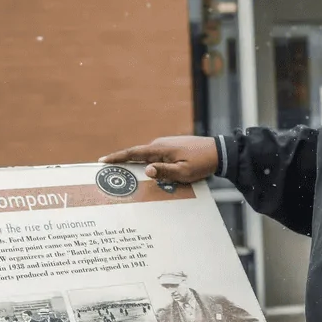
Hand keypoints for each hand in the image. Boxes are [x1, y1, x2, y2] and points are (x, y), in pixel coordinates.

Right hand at [98, 136, 218, 184]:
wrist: (219, 151)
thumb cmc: (202, 163)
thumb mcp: (184, 172)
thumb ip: (165, 171)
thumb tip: (146, 170)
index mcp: (160, 148)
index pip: (133, 153)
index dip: (117, 157)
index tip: (102, 160)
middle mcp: (160, 144)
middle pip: (137, 155)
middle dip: (123, 163)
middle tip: (108, 172)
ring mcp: (166, 145)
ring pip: (147, 158)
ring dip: (137, 166)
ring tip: (125, 177)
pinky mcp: (172, 148)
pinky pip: (156, 157)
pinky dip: (149, 165)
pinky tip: (148, 174)